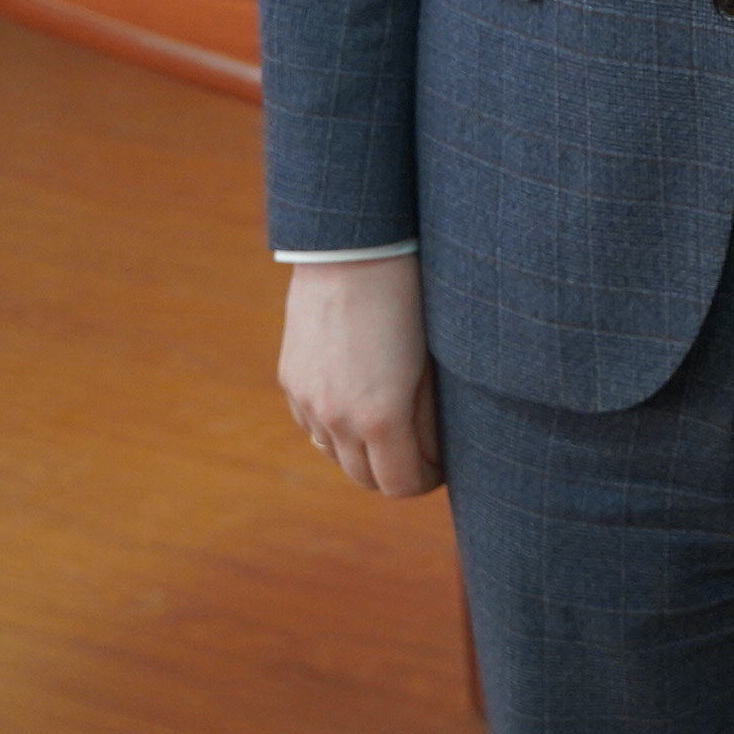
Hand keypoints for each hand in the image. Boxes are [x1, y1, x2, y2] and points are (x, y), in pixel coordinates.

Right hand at [280, 256, 444, 496]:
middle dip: (396, 473)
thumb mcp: (432, 362)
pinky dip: (335, 427)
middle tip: (421, 454)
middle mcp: (337, 418)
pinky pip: (312, 426)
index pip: (401, 485)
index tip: (442, 466)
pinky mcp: (291, 380)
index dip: (426, 481)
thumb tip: (436, 453)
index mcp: (381, 417)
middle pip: (365, 480)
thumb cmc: (411, 296)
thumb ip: (429, 417)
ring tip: (391, 426)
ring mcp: (308, 400)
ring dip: (363, 452)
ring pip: (335, 455)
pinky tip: (357, 401)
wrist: (353, 247)